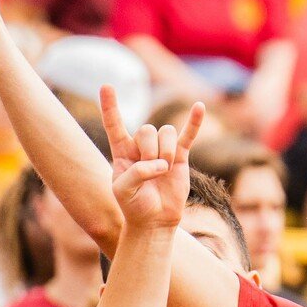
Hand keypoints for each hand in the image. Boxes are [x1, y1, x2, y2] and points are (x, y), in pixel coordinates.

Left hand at [101, 87, 203, 232]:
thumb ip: (136, 172)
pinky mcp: (181, 156)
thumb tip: (162, 164)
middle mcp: (141, 146)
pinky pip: (189, 135)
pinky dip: (195, 122)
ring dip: (166, 151)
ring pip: (166, 133)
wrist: (155, 220)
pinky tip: (200, 106)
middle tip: (151, 172)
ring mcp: (162, 149)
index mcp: (122, 152)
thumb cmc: (134, 206)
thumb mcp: (123, 191)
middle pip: (147, 130)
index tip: (106, 86)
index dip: (110, 106)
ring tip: (165, 170)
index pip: (114, 124)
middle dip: (150, 151)